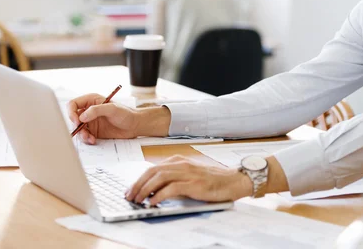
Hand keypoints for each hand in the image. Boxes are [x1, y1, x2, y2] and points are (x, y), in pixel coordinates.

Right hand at [67, 93, 140, 143]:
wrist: (134, 125)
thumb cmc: (126, 113)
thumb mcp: (112, 109)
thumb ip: (96, 110)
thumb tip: (81, 117)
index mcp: (91, 100)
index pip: (73, 104)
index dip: (71, 113)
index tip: (78, 121)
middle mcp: (89, 111)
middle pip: (73, 118)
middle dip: (76, 126)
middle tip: (84, 133)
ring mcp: (91, 122)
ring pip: (78, 129)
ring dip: (81, 135)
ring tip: (90, 138)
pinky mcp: (94, 131)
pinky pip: (84, 136)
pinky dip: (87, 139)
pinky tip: (93, 140)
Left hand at [125, 155, 251, 204]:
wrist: (233, 181)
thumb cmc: (212, 180)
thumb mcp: (190, 175)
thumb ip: (174, 178)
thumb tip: (154, 189)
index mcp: (179, 161)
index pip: (152, 168)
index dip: (139, 179)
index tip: (130, 190)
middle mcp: (181, 164)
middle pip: (152, 171)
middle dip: (137, 184)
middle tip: (129, 196)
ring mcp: (188, 173)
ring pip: (159, 177)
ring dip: (145, 189)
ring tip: (137, 200)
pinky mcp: (193, 183)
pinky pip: (171, 188)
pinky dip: (159, 195)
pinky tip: (153, 202)